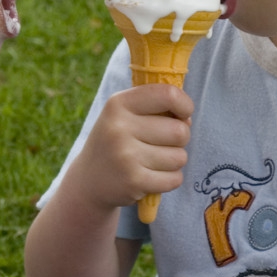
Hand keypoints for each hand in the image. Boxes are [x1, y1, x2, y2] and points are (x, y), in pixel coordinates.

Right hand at [72, 84, 193, 210]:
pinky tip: (152, 176)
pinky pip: (175, 179)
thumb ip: (156, 106)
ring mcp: (125, 156)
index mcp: (118, 104)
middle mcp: (119, 127)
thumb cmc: (116, 141)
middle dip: (180, 139)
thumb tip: (187, 117)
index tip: (182, 114)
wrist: (89, 181)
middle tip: (162, 143)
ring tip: (154, 160)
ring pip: (180, 157)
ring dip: (174, 161)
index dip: (184, 105)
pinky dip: (170, 179)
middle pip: (180, 131)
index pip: (168, 94)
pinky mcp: (133, 182)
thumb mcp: (124, 114)